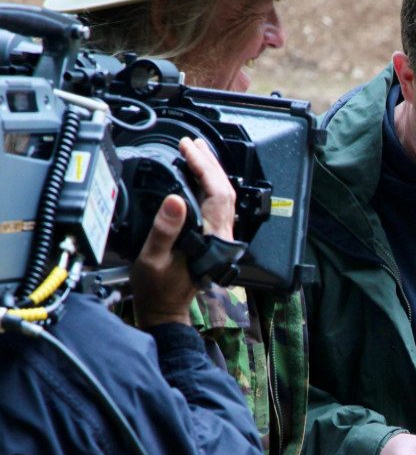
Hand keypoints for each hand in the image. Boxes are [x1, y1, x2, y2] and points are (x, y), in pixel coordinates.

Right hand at [130, 138, 233, 327]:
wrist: (164, 310)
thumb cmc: (157, 290)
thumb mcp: (153, 259)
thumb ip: (165, 230)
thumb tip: (174, 201)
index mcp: (211, 239)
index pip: (217, 193)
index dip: (204, 167)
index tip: (188, 149)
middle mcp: (221, 237)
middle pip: (225, 191)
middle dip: (210, 163)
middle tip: (192, 144)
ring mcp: (220, 237)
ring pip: (224, 197)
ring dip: (211, 172)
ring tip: (196, 153)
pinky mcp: (214, 238)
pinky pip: (217, 205)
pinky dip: (209, 185)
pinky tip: (197, 177)